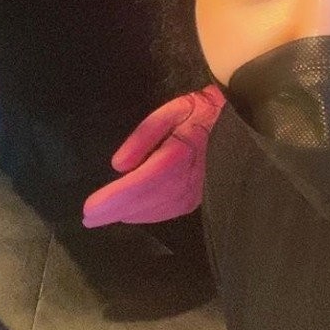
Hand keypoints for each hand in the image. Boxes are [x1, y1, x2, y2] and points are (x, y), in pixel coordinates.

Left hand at [82, 85, 225, 227]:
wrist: (241, 123)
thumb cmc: (203, 112)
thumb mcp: (174, 110)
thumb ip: (144, 135)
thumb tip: (119, 166)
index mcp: (180, 153)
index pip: (141, 182)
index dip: (115, 198)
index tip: (90, 209)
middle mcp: (189, 178)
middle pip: (146, 202)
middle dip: (115, 212)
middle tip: (88, 219)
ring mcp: (197, 191)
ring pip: (157, 210)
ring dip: (129, 215)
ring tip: (104, 217)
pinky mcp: (202, 197)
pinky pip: (170, 211)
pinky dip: (148, 216)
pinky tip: (132, 215)